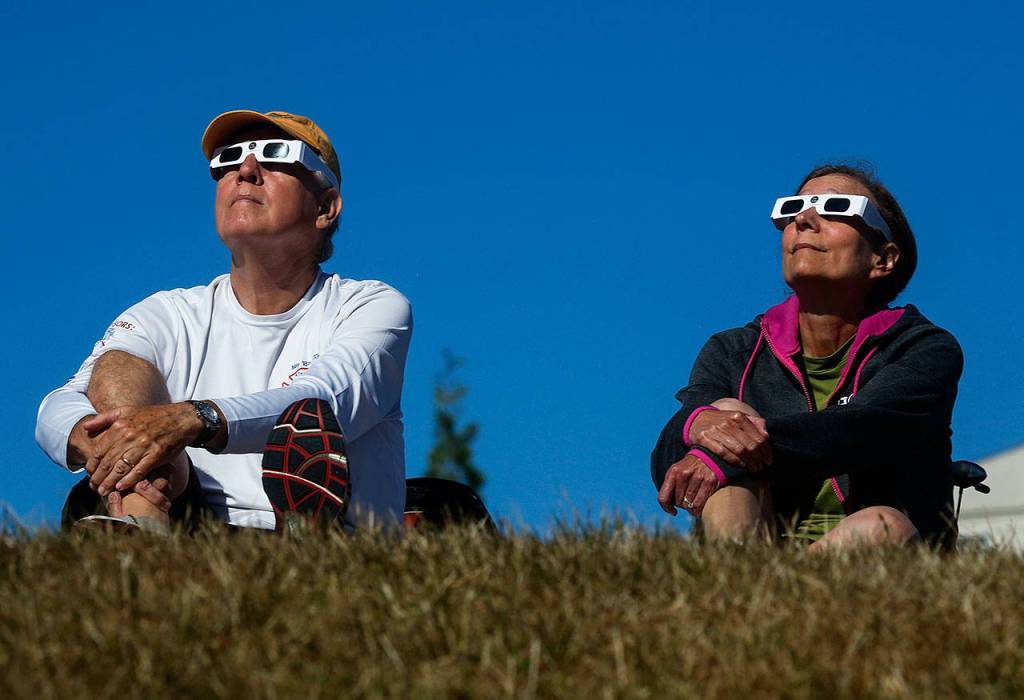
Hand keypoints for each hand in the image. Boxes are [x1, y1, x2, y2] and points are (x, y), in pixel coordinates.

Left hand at [82, 403, 200, 495]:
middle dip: (98, 477)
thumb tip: (85, 427)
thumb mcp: (126, 411)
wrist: (180, 418)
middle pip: (108, 462)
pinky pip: (139, 471)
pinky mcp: (156, 455)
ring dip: (110, 482)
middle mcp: (129, 436)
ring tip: (103, 491)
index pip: (99, 450)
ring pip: (121, 468)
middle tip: (93, 487)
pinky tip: (121, 487)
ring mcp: (143, 446)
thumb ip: (104, 419)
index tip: (89, 473)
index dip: (92, 464)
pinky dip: (128, 481)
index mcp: (120, 426)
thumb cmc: (152, 415)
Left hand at [658, 454, 720, 516]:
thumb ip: (670, 486)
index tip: (673, 511)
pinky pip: (700, 504)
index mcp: (673, 472)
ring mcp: (697, 477)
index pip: (663, 497)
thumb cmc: (691, 468)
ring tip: (695, 504)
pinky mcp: (709, 482)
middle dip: (683, 505)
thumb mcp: (677, 471)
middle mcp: (684, 474)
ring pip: (689, 505)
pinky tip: (700, 507)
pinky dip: (699, 510)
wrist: (710, 455)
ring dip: (692, 508)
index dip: (667, 508)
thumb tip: (668, 507)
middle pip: (678, 503)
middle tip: (688, 501)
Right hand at [689, 409, 771, 468]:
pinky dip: (735, 461)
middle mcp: (728, 422)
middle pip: (750, 445)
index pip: (758, 437)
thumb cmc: (722, 421)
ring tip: (753, 468)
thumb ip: (754, 423)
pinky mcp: (706, 439)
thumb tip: (766, 434)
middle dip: (758, 459)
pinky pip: (724, 453)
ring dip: (749, 462)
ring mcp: (716, 430)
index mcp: (739, 416)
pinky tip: (741, 465)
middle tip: (761, 466)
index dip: (766, 451)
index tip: (768, 460)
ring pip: (739, 450)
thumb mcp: (738, 417)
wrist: (697, 419)